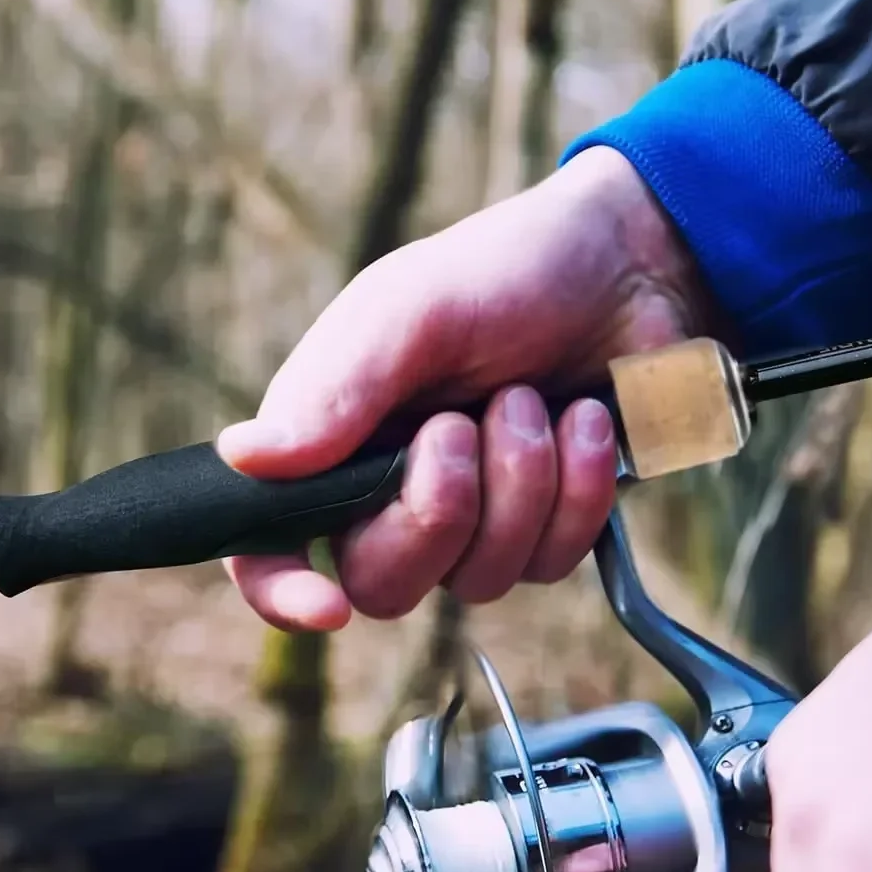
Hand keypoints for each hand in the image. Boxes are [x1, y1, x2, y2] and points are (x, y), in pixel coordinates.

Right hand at [216, 146, 716, 629]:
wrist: (629, 265)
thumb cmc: (502, 273)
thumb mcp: (408, 312)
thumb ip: (331, 392)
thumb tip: (242, 459)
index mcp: (327, 439)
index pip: (268, 547)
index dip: (281, 590)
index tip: (327, 606)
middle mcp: (385, 491)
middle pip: (382, 583)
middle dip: (437, 509)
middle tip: (463, 422)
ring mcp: (469, 519)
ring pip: (478, 580)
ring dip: (520, 482)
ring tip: (529, 398)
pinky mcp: (544, 528)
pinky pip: (550, 563)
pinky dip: (577, 489)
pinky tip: (583, 420)